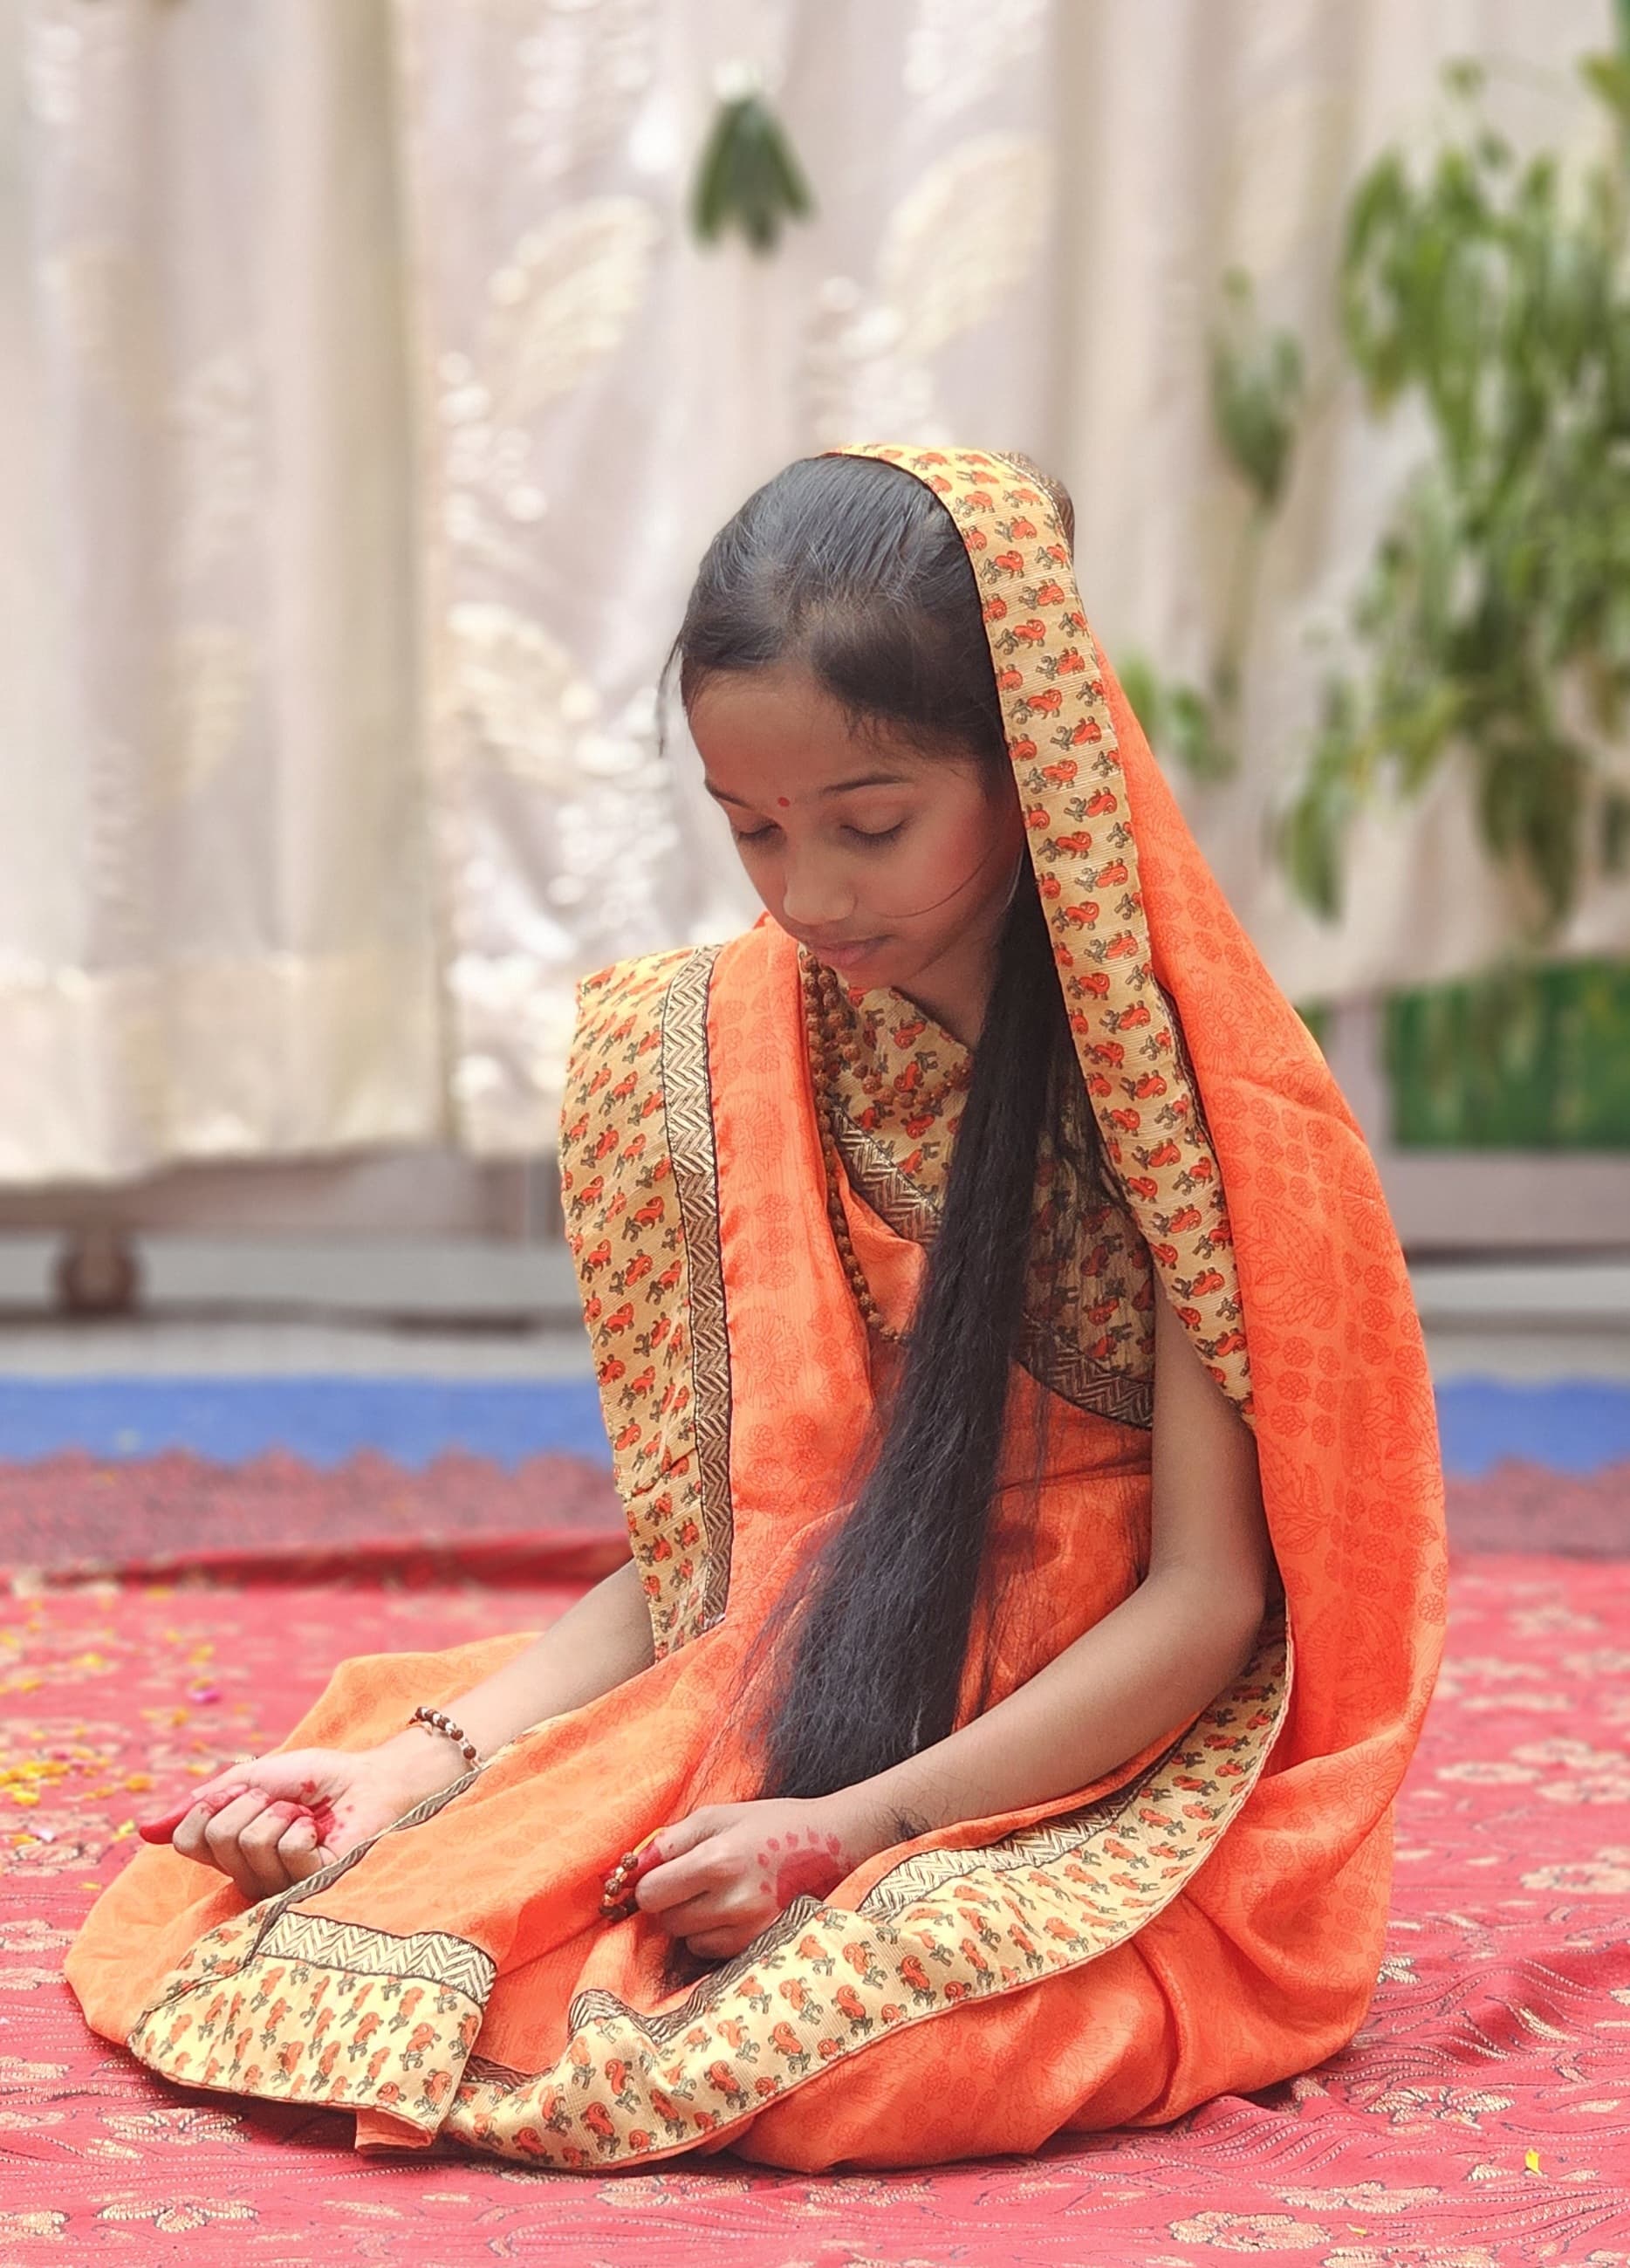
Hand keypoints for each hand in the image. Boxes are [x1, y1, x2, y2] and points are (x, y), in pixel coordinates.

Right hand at [141, 1732, 464, 1902]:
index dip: (212, 1807)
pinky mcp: (312, 1889)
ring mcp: (279, 1888)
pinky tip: (320, 1832)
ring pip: (248, 1845)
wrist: (371, 1780)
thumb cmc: (318, 1781)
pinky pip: (286, 1853)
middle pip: (216, 1839)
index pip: (189, 1841)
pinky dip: (302, 1829)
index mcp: (232, 1854)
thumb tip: (144, 1831)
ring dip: (280, 1813)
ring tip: (305, 1817)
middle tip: (284, 1804)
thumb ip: (202, 1804)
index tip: (247, 1793)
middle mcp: (249, 1877)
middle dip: (251, 1803)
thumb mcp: (252, 1779)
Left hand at [631, 1799, 858, 1959]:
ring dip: (689, 1919)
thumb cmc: (771, 1823)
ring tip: (716, 1892)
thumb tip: (628, 1869)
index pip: (650, 1893)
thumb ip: (669, 1840)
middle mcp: (733, 1901)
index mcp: (718, 1860)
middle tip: (690, 1879)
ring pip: (686, 1938)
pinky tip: (731, 1910)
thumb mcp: (718, 1816)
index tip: (654, 1875)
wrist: (835, 1843)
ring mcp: (750, 1929)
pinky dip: (711, 1934)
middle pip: (665, 1919)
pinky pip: (711, 1950)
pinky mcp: (761, 1944)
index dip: (645, 1884)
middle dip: (667, 1901)